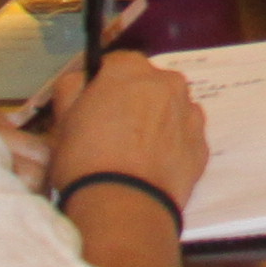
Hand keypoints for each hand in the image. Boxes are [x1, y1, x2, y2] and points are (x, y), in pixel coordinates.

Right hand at [45, 46, 212, 209]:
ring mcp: (189, 113)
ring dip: (155, 119)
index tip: (95, 102)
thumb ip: (72, 88)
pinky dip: (171, 143)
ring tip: (133, 151)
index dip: (103, 82)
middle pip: (148, 83)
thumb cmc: (85, 159)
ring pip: (170, 107)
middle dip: (133, 99)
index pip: (117, 62)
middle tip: (112, 129)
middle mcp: (167, 83)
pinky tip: (152, 164)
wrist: (123, 204)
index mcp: (131, 71)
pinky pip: (184, 134)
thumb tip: (80, 79)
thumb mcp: (63, 119)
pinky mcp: (202, 144)